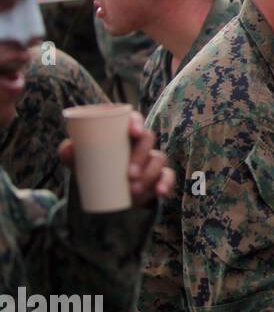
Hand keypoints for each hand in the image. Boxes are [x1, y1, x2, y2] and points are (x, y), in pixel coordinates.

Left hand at [58, 110, 174, 207]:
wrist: (102, 193)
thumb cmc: (91, 168)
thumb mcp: (78, 160)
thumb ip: (69, 152)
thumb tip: (68, 149)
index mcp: (122, 131)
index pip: (133, 119)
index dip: (136, 123)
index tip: (133, 132)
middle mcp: (139, 142)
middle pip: (148, 139)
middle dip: (141, 156)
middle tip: (129, 174)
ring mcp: (150, 159)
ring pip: (158, 159)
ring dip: (149, 174)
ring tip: (134, 190)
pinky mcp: (158, 176)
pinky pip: (167, 176)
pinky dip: (166, 183)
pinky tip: (160, 191)